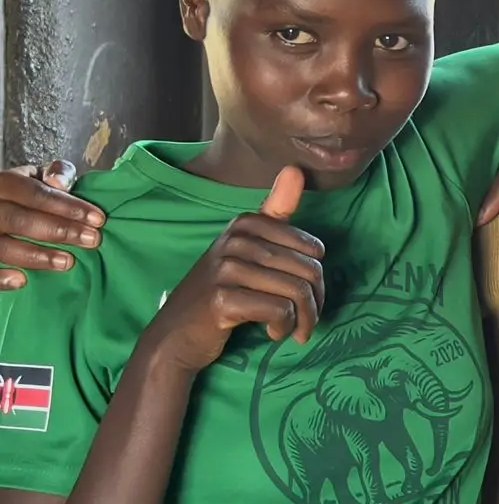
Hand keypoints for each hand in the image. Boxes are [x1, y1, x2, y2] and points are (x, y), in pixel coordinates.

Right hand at [0, 161, 103, 288]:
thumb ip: (52, 174)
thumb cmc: (21, 192)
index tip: (98, 219)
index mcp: (2, 183)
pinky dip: (0, 277)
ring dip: (35, 255)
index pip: (33, 193)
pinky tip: (22, 281)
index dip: (66, 206)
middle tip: (91, 240)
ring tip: (67, 262)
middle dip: (58, 231)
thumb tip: (60, 182)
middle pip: (19, 220)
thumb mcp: (34, 176)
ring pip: (1, 246)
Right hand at [140, 168, 325, 372]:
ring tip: (293, 329)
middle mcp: (235, 240)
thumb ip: (274, 213)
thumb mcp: (246, 250)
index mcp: (246, 224)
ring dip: (302, 320)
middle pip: (308, 270)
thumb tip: (296, 169)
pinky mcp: (222, 299)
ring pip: (296, 292)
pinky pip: (278, 310)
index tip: (308, 295)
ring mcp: (226, 268)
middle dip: (315, 302)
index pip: (313, 248)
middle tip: (306, 321)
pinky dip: (283, 327)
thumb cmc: (222, 292)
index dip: (317, 277)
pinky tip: (272, 332)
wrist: (176, 334)